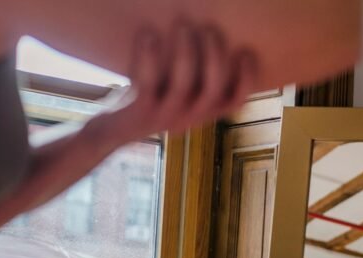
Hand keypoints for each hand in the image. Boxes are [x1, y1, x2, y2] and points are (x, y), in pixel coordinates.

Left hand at [100, 23, 257, 143]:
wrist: (115, 127)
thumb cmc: (152, 98)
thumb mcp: (180, 90)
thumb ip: (199, 74)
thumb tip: (212, 36)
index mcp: (204, 112)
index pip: (236, 101)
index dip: (247, 79)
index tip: (245, 52)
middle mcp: (189, 118)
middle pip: (213, 90)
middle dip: (214, 56)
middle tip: (209, 29)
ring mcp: (165, 117)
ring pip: (183, 86)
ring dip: (185, 52)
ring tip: (182, 25)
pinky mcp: (140, 112)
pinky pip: (147, 84)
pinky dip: (148, 57)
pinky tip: (149, 35)